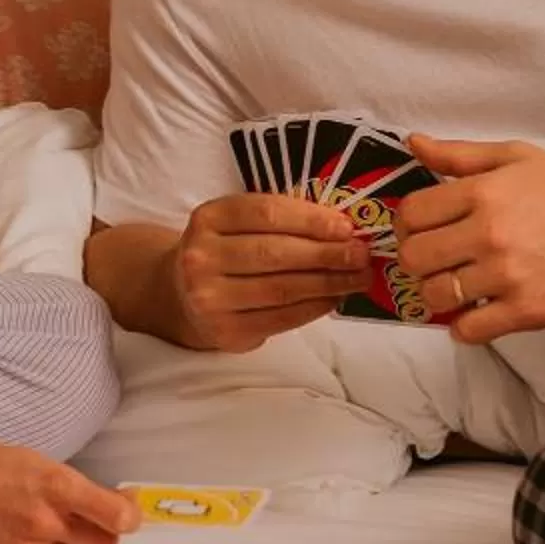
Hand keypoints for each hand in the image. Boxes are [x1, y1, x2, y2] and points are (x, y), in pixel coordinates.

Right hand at [0, 433, 139, 543]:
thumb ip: (74, 487)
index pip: (118, 517)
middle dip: (105, 530)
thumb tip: (116, 505)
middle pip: (106, 543)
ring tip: (62, 531)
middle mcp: (46, 522)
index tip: (126, 508)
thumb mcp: (35, 460)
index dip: (129, 514)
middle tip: (91, 517)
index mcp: (56, 486)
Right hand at [170, 192, 373, 352]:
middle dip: (327, 254)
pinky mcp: (225, 330)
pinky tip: (334, 298)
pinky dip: (314, 308)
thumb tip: (341, 229)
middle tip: (361, 254)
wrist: (183, 294)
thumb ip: (281, 220)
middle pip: (276, 253)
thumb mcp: (239, 224)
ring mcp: (210, 297)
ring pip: (282, 289)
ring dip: (328, 283)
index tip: (346, 226)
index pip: (266, 213)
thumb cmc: (226, 251)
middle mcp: (201, 257)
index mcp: (208, 218)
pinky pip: (281, 318)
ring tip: (357, 278)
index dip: (310, 219)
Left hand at [392, 136, 544, 345]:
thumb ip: (459, 154)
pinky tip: (476, 312)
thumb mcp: (514, 157)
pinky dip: (464, 327)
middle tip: (435, 260)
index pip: (411, 214)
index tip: (418, 231)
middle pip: (415, 257)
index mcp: (483, 192)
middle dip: (417, 260)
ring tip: (456, 285)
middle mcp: (490, 233)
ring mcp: (507, 275)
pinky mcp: (526, 310)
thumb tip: (414, 143)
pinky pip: (469, 330)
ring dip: (438, 294)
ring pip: (436, 295)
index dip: (407, 224)